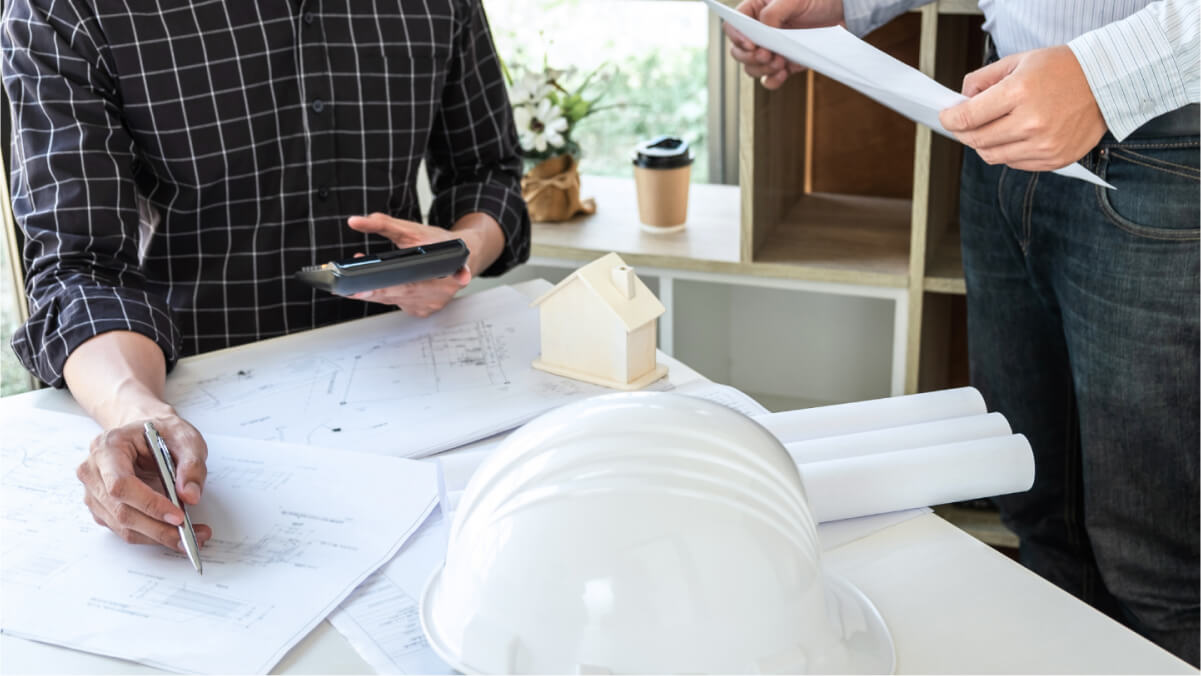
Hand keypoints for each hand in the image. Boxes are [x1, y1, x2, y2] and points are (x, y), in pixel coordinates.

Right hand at [77, 414, 211, 550]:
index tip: (178, 516)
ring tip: (190, 536)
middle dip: (158, 528)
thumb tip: (190, 496)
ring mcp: (94, 492)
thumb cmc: (163, 433)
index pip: (121, 484)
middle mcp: (93, 471)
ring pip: (122, 526)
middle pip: (120, 511)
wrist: (148, 431)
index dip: (149, 504)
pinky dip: (151, 536)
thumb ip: (192, 465)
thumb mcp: (186, 439)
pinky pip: (124, 529)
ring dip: (157, 537)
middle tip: (190, 535)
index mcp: (108, 447)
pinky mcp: (102, 508)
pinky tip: (174, 532)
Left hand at [346, 213, 471, 317]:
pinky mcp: (426, 310)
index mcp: (436, 272)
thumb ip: (383, 224)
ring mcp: (431, 305)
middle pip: (395, 297)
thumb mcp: (412, 229)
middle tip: (350, 288)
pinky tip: (384, 286)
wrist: (464, 256)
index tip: (362, 290)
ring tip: (363, 282)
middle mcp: (436, 294)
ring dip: (377, 293)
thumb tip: (357, 221)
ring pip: (396, 302)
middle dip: (370, 292)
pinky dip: (390, 296)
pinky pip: (401, 305)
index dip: (381, 289)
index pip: (403, 286)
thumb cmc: (440, 242)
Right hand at [725, 0, 841, 89]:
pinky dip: (772, 80)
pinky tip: (783, 73)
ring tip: (780, 62)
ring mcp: (770, 50)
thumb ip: (774, 12)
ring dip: (762, 69)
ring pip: (751, 68)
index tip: (751, 44)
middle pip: (738, 52)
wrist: (841, 13)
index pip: (733, 26)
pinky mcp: (783, 65)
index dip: (737, 37)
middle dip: (750, 57)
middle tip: (767, 55)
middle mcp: (759, 33)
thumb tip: (762, 30)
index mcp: (755, 12)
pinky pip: (769, 80)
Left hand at [939, 45, 1106, 170]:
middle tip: (963, 124)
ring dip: (984, 144)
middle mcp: (1031, 122)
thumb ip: (983, 79)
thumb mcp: (1018, 61)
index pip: (968, 117)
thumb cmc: (1062, 68)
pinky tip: (1014, 136)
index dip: (950, 119)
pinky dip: (1007, 152)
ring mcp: (1044, 144)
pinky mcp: (1055, 159)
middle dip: (963, 132)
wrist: (1107, 82)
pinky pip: (1015, 163)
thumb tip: (961, 100)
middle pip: (977, 140)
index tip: (946, 117)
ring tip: (991, 129)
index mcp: (1019, 93)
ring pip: (992, 156)